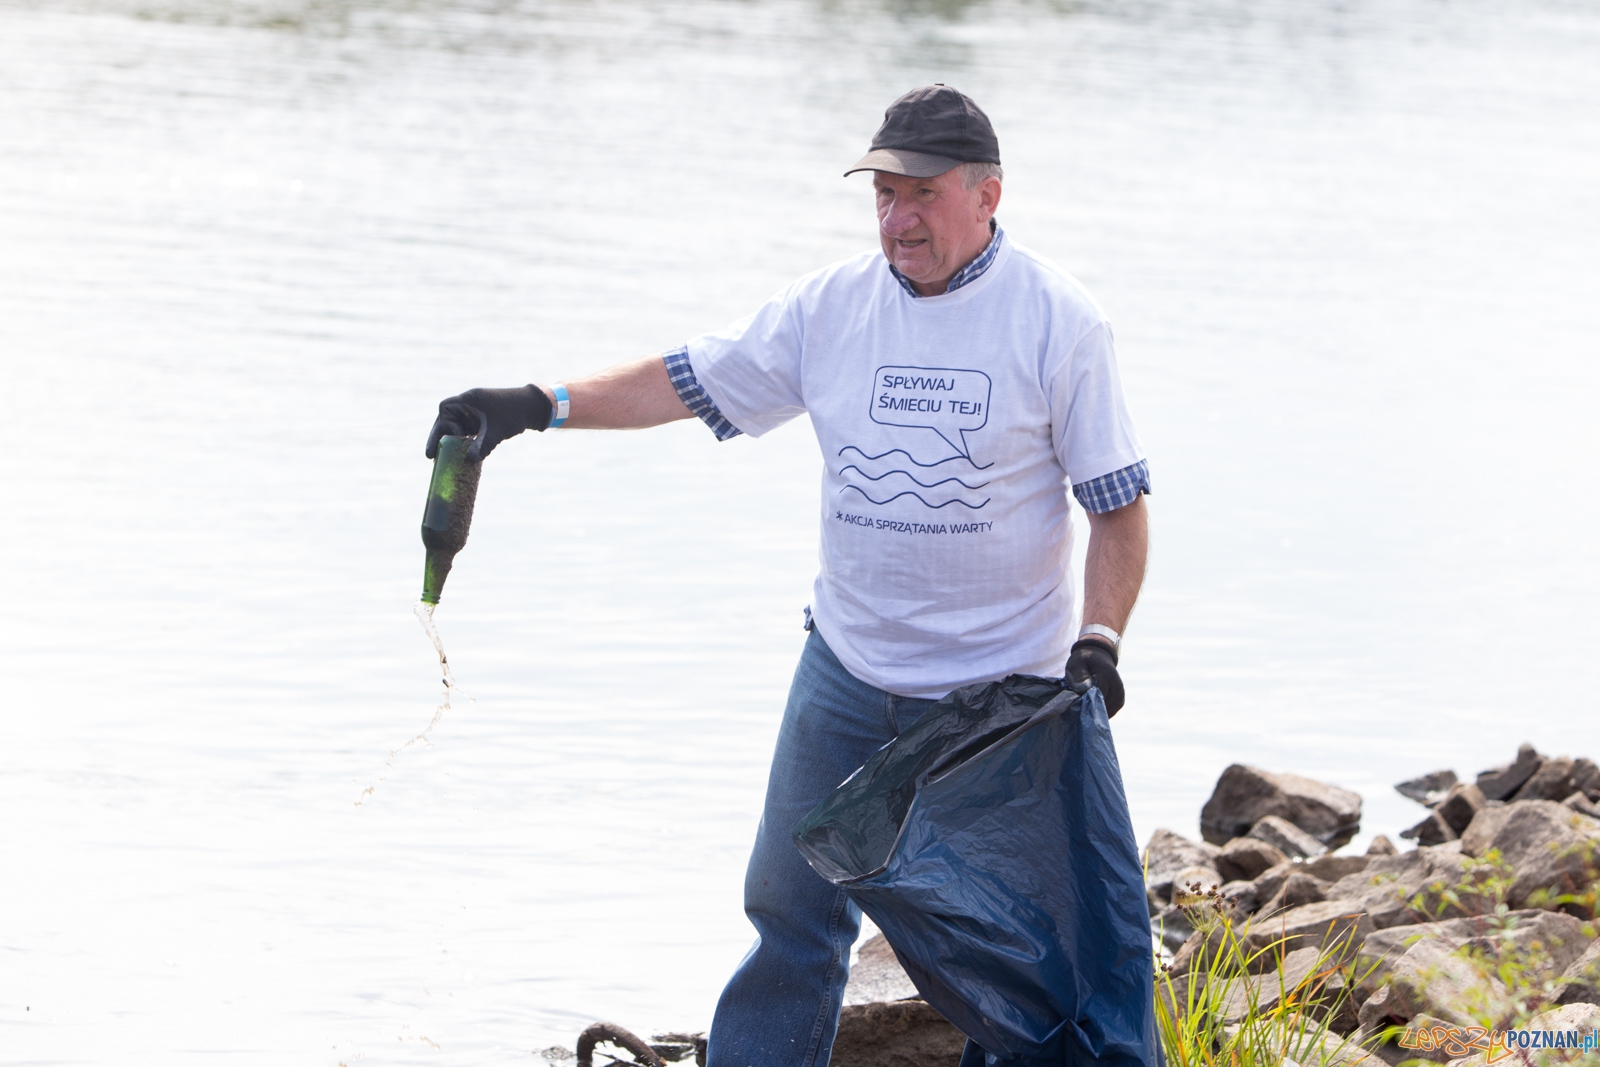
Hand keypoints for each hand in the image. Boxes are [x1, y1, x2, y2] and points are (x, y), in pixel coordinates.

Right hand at [425, 385, 552, 459]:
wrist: (533, 407)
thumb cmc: (514, 414)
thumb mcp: (497, 431)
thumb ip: (483, 445)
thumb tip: (470, 460)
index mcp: (468, 399)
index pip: (445, 410)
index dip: (442, 426)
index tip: (445, 442)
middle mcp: (468, 404)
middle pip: (446, 420)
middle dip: (439, 438)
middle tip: (430, 456)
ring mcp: (474, 411)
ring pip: (456, 426)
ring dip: (451, 441)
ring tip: (442, 458)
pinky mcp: (481, 419)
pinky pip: (466, 429)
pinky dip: (462, 441)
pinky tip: (460, 455)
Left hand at [1066, 638, 1124, 715]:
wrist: (1097, 657)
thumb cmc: (1084, 661)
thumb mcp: (1076, 664)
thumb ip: (1079, 677)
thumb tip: (1083, 693)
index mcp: (1107, 675)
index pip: (1097, 697)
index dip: (1085, 703)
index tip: (1074, 705)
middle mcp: (1117, 686)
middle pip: (1101, 706)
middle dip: (1088, 708)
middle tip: (1077, 703)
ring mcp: (1120, 695)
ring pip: (1105, 712)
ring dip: (1094, 710)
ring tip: (1084, 701)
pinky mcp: (1120, 701)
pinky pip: (1108, 712)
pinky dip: (1098, 711)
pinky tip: (1092, 703)